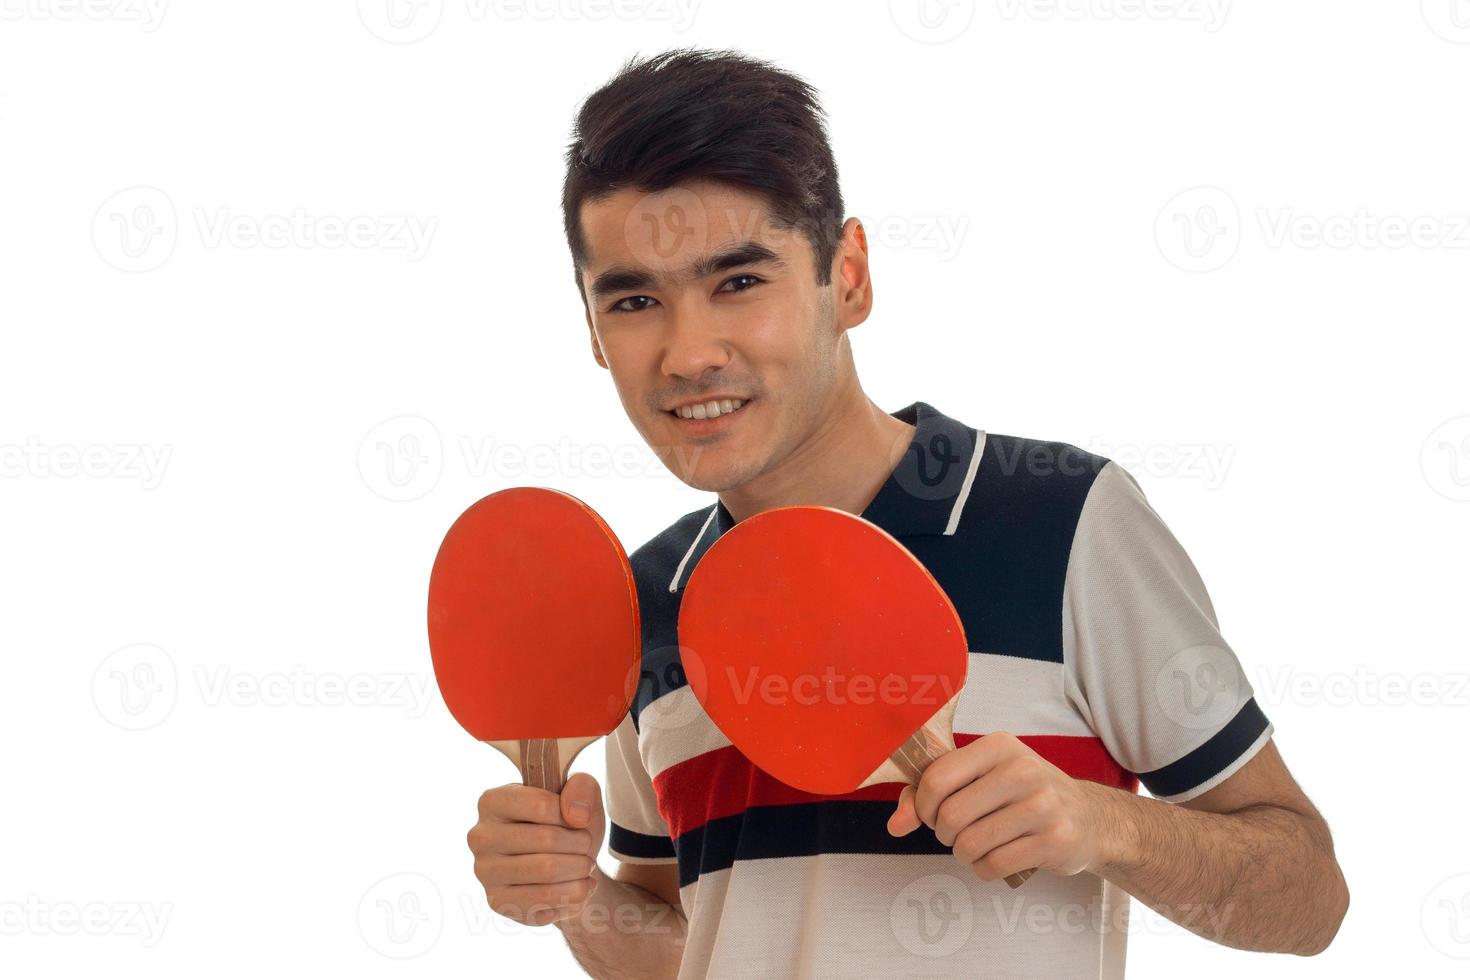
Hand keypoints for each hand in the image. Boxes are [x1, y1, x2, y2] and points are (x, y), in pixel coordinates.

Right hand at [467, 772, 603, 925]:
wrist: (563, 865)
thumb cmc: (566, 824)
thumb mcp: (580, 796)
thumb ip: (582, 788)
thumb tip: (576, 815)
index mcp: (493, 801)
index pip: (541, 805)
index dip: (572, 815)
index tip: (579, 820)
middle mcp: (480, 836)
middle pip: (546, 840)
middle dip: (580, 844)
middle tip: (587, 845)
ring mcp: (485, 872)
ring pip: (547, 871)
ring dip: (580, 869)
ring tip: (586, 866)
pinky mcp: (497, 902)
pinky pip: (546, 901)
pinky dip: (575, 894)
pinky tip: (580, 887)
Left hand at [886, 731, 1109, 881]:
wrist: (1087, 817)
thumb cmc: (1021, 794)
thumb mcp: (980, 778)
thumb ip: (930, 794)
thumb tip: (895, 825)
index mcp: (998, 746)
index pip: (936, 778)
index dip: (923, 805)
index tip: (931, 814)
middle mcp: (1023, 770)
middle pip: (950, 816)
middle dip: (943, 834)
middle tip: (955, 833)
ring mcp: (1042, 806)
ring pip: (970, 844)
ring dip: (964, 854)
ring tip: (976, 846)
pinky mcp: (1055, 840)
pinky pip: (994, 865)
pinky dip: (984, 869)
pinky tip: (996, 859)